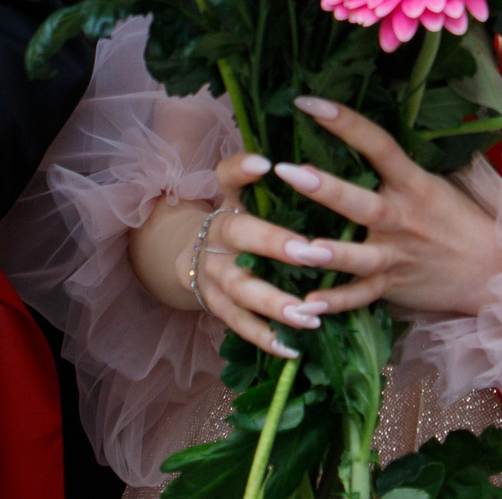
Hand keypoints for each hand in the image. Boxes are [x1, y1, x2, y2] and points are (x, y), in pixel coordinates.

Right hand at [156, 152, 392, 360]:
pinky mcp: (218, 307)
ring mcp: (215, 274)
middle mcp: (218, 234)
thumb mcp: (249, 194)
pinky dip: (267, 338)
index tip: (267, 163)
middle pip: (240, 235)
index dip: (242, 168)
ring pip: (242, 289)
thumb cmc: (243, 219)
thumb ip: (272, 179)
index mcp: (230, 200)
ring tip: (307, 314)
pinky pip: (241, 326)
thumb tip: (292, 152)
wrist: (193, 256)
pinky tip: (293, 348)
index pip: (227, 177)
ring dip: (274, 303)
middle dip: (274, 243)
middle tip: (308, 250)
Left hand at [266, 96, 501, 320]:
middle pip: (361, 202)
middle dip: (325, 188)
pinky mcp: (392, 287)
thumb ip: (395, 169)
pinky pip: (361, 297)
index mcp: (414, 184)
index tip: (307, 101)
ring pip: (357, 256)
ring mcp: (396, 256)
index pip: (378, 145)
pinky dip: (336, 302)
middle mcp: (402, 218)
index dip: (345, 121)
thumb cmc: (458, 219)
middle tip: (287, 171)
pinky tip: (307, 306)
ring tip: (295, 248)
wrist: (494, 271)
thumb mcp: (433, 184)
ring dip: (328, 253)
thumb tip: (353, 136)